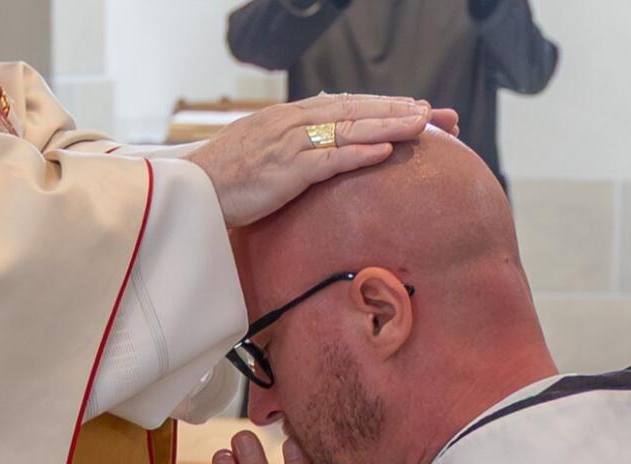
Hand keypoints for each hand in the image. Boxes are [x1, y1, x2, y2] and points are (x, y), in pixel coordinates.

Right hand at [188, 93, 459, 226]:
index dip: (384, 106)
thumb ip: (291, 145)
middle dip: (400, 111)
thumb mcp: (261, 152)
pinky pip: (328, 160)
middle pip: (357, 110)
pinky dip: (358, 154)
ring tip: (424, 125)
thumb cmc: (224, 178)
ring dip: (389, 126)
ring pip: (350, 129)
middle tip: (439, 115)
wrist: (191, 191)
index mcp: (290, 117)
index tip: (416, 110)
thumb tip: (320, 149)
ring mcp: (290, 144)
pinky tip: (384, 153)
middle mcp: (294, 123)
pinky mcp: (286, 170)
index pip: (347, 105)